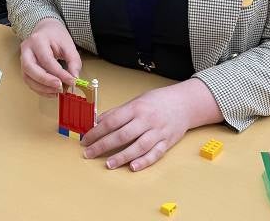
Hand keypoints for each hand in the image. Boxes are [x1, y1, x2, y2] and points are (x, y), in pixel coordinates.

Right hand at [19, 17, 81, 96]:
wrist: (45, 30)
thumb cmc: (56, 36)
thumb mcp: (68, 45)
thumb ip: (73, 61)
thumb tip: (74, 79)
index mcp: (37, 40)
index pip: (46, 59)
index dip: (59, 73)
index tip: (71, 81)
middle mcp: (26, 50)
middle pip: (30, 68)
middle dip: (46, 81)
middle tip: (60, 87)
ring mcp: (22, 59)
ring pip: (27, 77)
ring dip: (43, 88)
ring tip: (58, 91)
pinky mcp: (24, 68)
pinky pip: (29, 82)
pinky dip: (40, 90)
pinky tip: (52, 92)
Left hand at [81, 78, 221, 171]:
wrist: (184, 103)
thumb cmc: (156, 102)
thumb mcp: (135, 102)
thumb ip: (117, 113)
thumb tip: (97, 122)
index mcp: (136, 108)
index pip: (112, 121)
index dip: (97, 132)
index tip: (86, 140)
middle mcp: (146, 120)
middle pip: (122, 135)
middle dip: (103, 146)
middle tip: (89, 153)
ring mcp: (158, 132)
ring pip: (138, 147)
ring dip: (122, 156)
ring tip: (108, 164)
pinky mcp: (167, 142)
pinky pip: (155, 154)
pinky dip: (144, 162)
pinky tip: (133, 167)